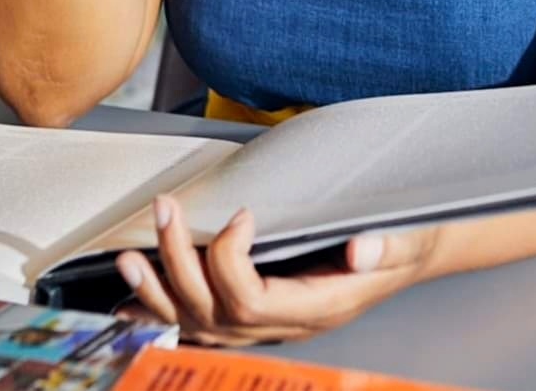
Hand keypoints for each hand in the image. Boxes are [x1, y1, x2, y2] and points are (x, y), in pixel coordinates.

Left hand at [114, 195, 439, 346]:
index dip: (230, 259)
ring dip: (158, 291)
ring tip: (128, 257)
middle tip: (165, 208)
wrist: (407, 257)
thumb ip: (384, 247)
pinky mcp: (255, 315)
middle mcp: (284, 325)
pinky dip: (162, 312)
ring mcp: (267, 327)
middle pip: (212, 311)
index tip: (241, 213)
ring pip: (198, 326)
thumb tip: (361, 249)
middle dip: (179, 261)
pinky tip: (132, 299)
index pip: (250, 300)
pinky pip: (199, 327)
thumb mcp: (404, 239)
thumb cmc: (402, 243)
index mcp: (315, 307)